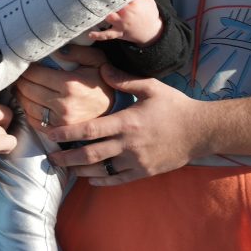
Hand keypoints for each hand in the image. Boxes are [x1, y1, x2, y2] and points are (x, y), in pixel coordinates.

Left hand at [16, 44, 113, 130]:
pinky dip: (27, 111)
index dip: (27, 69)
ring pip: (27, 106)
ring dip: (20, 96)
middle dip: (21, 81)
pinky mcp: (59, 131)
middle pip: (28, 90)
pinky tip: (29, 103)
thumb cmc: (103, 82)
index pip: (35, 74)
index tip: (26, 65)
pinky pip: (33, 122)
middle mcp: (63, 104)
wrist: (114, 109)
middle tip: (20, 76)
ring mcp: (60, 121)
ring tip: (22, 88)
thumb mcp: (96, 60)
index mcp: (69, 84)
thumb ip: (77, 52)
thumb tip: (57, 50)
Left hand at [48, 66, 250, 184]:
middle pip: (89, 156)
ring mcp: (136, 162)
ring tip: (66, 168)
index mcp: (126, 122)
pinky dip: (101, 181)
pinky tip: (90, 179)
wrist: (200, 131)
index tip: (50, 133)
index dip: (66, 133)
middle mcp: (128, 145)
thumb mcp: (151, 87)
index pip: (88, 130)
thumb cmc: (175, 106)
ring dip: (80, 171)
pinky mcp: (144, 172)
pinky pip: (117, 181)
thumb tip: (102, 69)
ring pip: (101, 171)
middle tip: (50, 157)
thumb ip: (124, 80)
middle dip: (66, 158)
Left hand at [86, 0, 162, 44]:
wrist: (152, 32)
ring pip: (108, 17)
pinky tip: (90, 34)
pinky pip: (108, 35)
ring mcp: (122, 23)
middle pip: (113, 4)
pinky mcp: (119, 32)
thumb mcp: (149, 0)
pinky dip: (99, 35)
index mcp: (134, 3)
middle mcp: (126, 12)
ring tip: (91, 8)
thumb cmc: (150, 14)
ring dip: (101, 13)